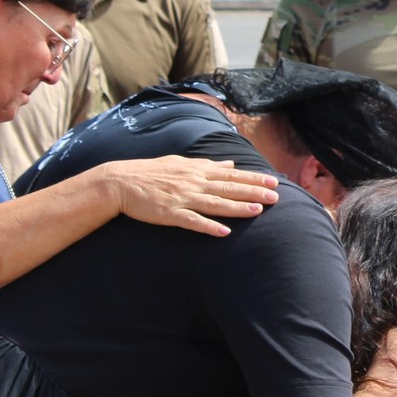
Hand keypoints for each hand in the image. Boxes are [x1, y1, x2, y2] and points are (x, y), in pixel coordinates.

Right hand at [106, 157, 281, 236]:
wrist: (121, 182)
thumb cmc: (151, 172)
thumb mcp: (181, 163)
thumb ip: (207, 165)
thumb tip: (229, 164)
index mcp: (197, 170)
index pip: (231, 174)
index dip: (253, 178)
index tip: (273, 181)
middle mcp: (193, 182)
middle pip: (228, 188)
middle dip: (253, 192)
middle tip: (275, 198)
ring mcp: (182, 198)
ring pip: (215, 203)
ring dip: (237, 207)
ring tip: (257, 211)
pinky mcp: (170, 213)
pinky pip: (192, 221)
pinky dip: (208, 226)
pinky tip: (224, 233)